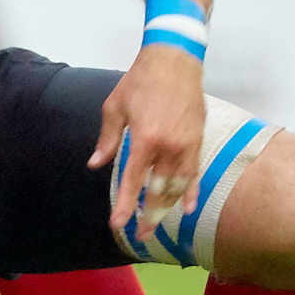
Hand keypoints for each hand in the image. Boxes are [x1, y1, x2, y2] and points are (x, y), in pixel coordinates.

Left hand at [94, 42, 205, 232]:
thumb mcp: (115, 107)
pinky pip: (195, 172)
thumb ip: (108, 139)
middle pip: (159, 190)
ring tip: (157, 224)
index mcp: (145, 138)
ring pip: (179, 186)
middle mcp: (169, 146)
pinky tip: (188, 208)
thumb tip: (95, 164)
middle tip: (141, 235)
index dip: (125, 204)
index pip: (133, 180)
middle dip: (149, 215)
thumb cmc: (140, 81)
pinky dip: (192, 192)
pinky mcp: (199, 140)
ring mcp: (187, 144)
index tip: (119, 223)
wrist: (174, 60)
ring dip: (168, 207)